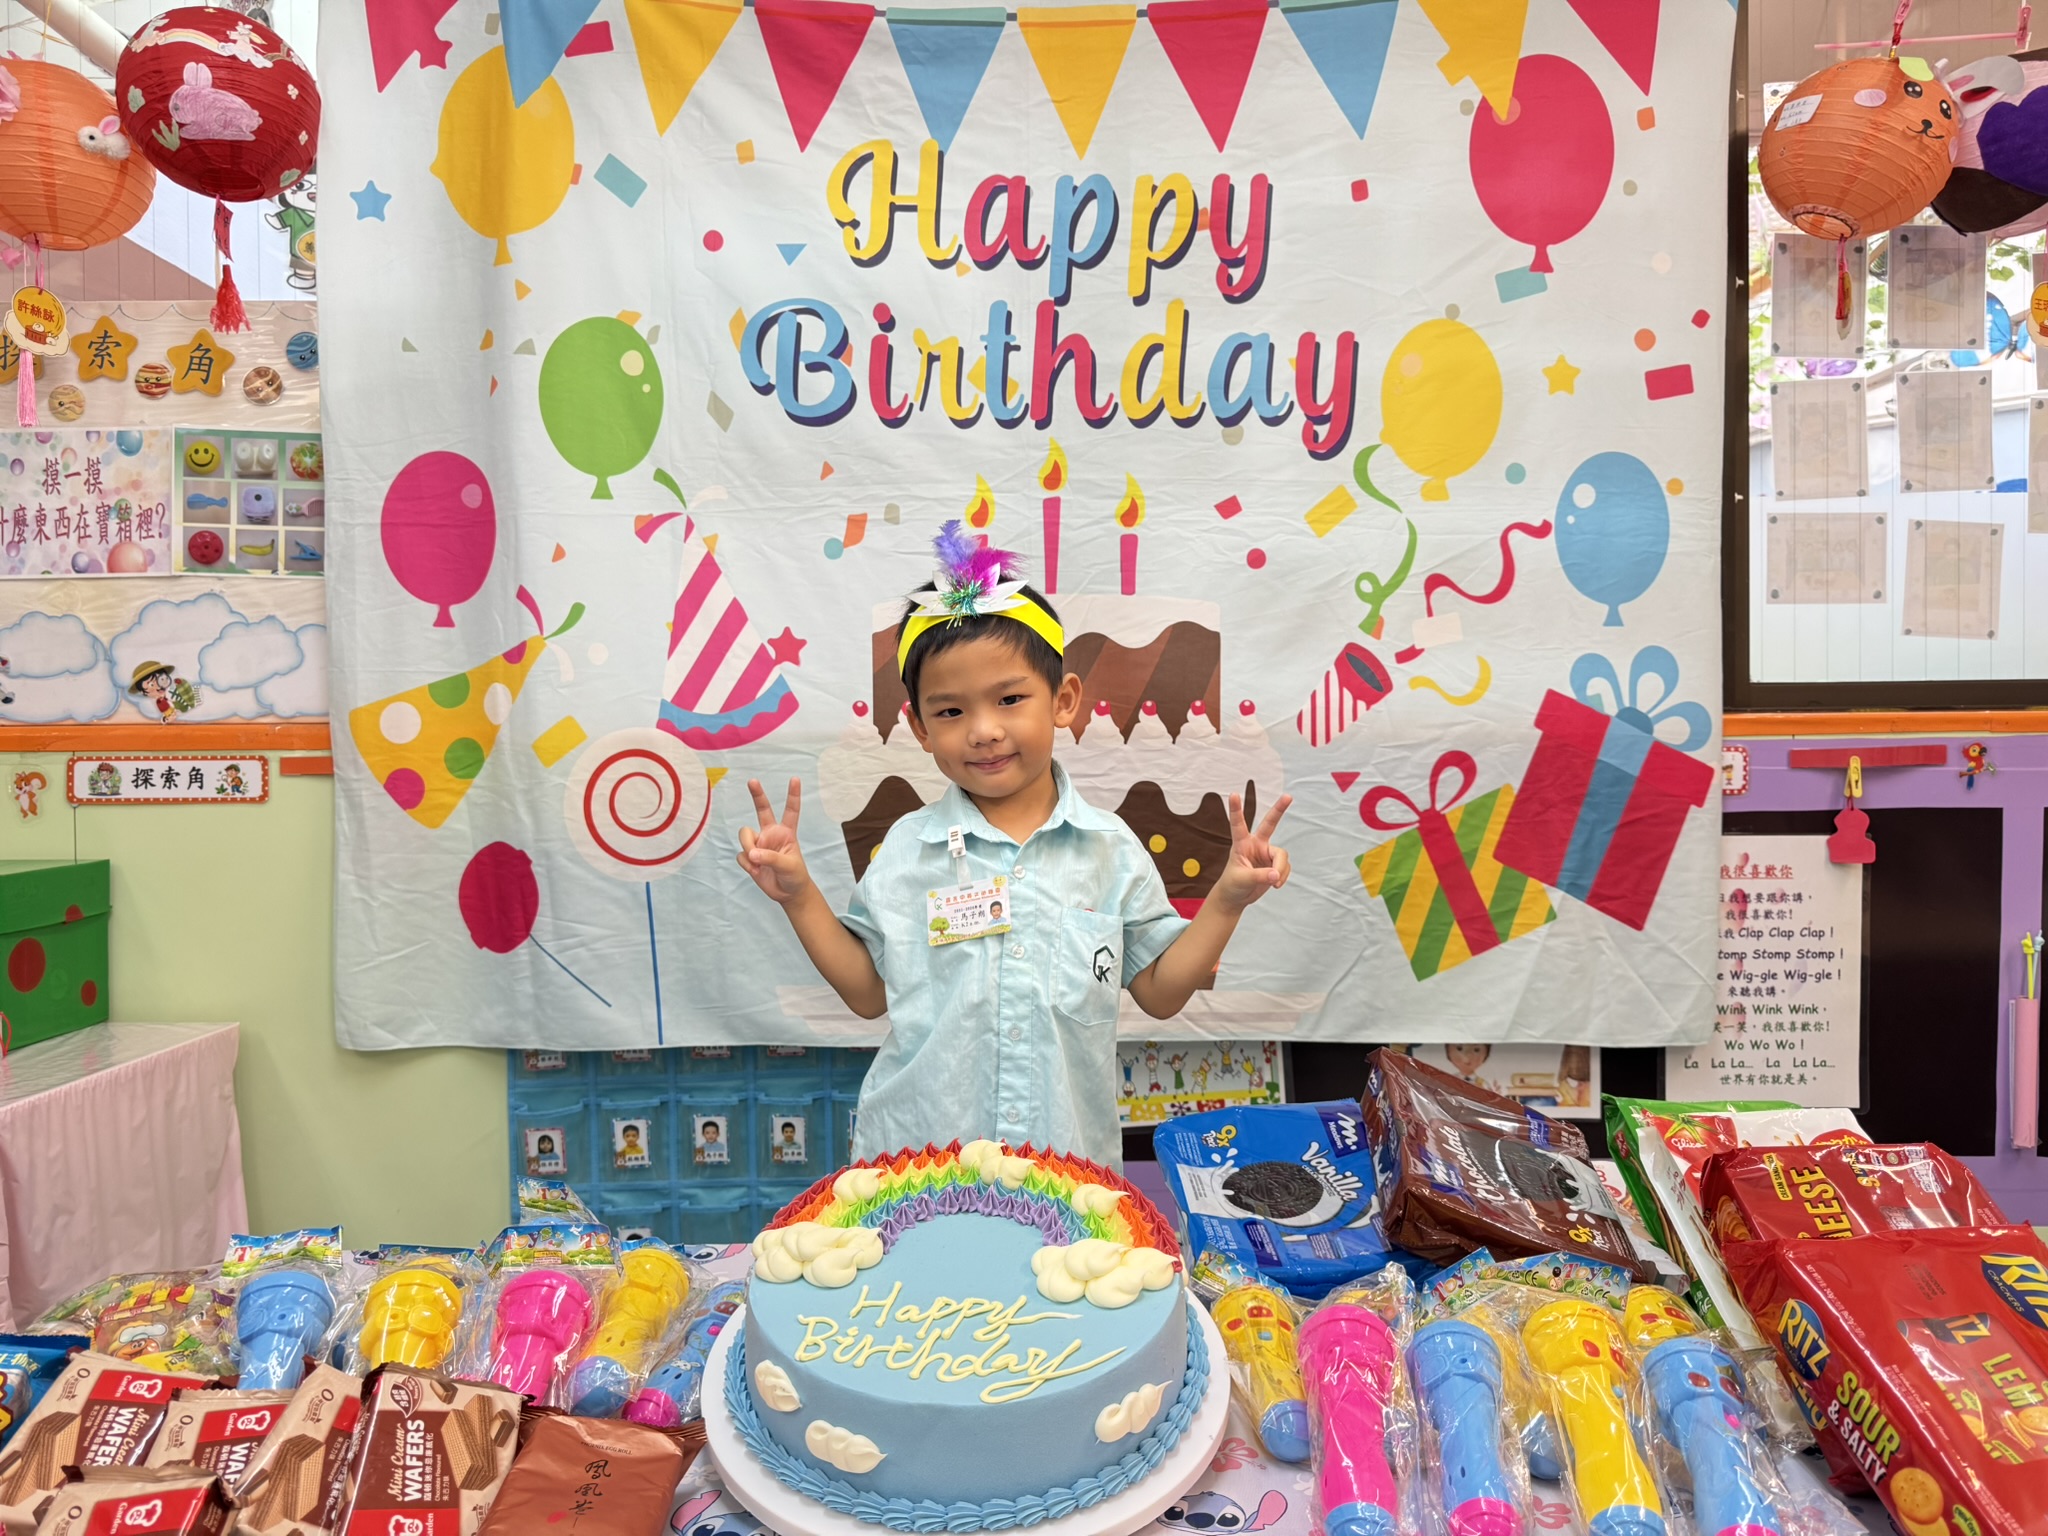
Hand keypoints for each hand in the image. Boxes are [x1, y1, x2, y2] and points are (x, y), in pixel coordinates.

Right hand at [737, 777, 812, 904]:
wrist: (788, 893)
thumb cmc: (795, 876)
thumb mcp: (789, 866)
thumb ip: (771, 858)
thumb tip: (752, 853)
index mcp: (786, 833)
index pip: (791, 810)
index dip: (793, 795)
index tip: (795, 779)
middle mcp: (771, 834)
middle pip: (762, 809)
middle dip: (757, 795)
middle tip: (752, 781)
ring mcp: (759, 844)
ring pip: (745, 835)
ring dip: (748, 846)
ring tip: (757, 862)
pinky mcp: (749, 856)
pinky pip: (741, 854)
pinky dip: (747, 863)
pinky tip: (756, 870)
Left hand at [1210, 792, 1292, 912]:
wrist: (1236, 897)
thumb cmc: (1233, 884)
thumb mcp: (1242, 880)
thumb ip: (1259, 876)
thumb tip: (1276, 874)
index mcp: (1241, 844)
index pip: (1238, 825)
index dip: (1236, 810)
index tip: (1233, 794)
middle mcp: (1256, 844)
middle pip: (1270, 824)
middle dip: (1279, 810)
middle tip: (1288, 796)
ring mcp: (1266, 853)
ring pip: (1282, 856)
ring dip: (1280, 870)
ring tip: (1273, 883)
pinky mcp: (1275, 863)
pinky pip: (1285, 868)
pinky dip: (1282, 877)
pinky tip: (1275, 884)